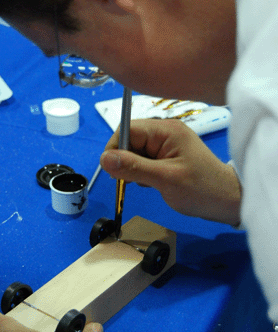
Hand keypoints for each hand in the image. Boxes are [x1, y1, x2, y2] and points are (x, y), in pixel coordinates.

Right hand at [100, 118, 240, 224]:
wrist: (228, 201)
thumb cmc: (200, 189)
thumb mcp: (164, 179)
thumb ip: (133, 167)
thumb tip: (104, 159)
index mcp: (166, 130)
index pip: (128, 130)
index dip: (115, 148)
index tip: (112, 171)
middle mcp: (165, 132)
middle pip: (130, 139)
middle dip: (125, 160)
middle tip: (131, 181)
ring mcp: (168, 144)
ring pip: (135, 152)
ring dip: (134, 168)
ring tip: (148, 183)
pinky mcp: (168, 156)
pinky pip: (145, 160)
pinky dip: (142, 172)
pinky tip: (152, 184)